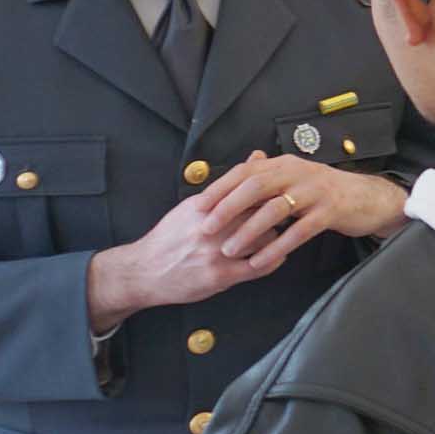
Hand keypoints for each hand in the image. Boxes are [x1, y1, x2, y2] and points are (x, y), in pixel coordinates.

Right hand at [87, 176, 298, 326]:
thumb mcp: (194, 205)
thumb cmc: (171, 237)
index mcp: (205, 206)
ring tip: (282, 233)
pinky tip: (278, 254)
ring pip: (265, 239)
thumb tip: (257, 157)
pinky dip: (274, 260)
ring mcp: (217, 252)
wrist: (143, 271)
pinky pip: (259, 266)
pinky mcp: (220, 276)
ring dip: (278, 237)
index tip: (286, 189)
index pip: (249, 191)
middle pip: (262, 212)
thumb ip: (229, 184)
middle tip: (291, 210)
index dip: (272, 190)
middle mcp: (212, 227)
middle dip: (279, 211)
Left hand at [205, 151, 408, 264]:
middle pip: (256, 186)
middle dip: (228, 208)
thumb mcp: (294, 179)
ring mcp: (316, 191)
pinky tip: (262, 262)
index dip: (220, 188)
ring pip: (276, 210)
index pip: (246, 171)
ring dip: (249, 232)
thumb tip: (235, 177)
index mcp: (285, 164)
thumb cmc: (324, 193)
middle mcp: (298, 172)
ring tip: (229, 250)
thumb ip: (267, 178)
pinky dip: (278, 247)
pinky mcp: (330, 212)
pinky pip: (300, 231)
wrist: (368, 198)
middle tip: (207, 229)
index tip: (198, 206)